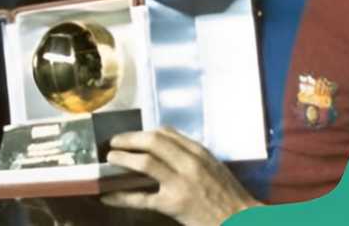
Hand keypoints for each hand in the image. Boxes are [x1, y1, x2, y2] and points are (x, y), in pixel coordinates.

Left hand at [100, 127, 260, 225]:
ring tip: (110, 159)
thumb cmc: (227, 194)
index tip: (129, 136)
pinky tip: (107, 196)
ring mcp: (181, 184)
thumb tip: (160, 142)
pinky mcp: (173, 205)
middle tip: (114, 143)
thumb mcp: (212, 166)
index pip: (165, 133)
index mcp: (198, 152)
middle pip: (153, 142)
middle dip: (128, 139)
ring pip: (145, 163)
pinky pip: (141, 198)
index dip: (142, 132)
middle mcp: (189, 164)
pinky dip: (121, 196)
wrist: (240, 219)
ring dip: (123, 159)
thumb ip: (189, 154)